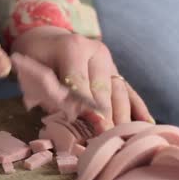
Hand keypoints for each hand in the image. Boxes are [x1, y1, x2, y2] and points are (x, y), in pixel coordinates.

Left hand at [12, 26, 153, 131]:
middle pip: (103, 89)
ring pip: (119, 92)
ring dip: (121, 116)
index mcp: (74, 48)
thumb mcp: (32, 70)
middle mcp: (97, 52)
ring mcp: (109, 62)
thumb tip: (71, 112)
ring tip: (124, 137)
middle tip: (108, 138)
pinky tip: (146, 123)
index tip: (93, 123)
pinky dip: (137, 108)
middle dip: (106, 116)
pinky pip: (128, 91)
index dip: (84, 104)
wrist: (47, 41)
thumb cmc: (36, 60)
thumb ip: (49, 90)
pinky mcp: (116, 72)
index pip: (80, 81)